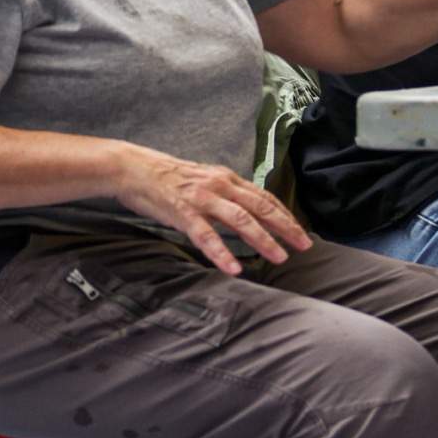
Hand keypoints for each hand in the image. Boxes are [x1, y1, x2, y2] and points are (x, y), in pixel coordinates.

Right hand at [115, 147, 310, 275]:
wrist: (134, 168)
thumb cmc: (169, 178)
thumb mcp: (205, 180)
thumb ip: (227, 194)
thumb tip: (249, 210)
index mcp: (228, 179)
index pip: (265, 197)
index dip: (286, 215)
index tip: (302, 232)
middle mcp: (220, 186)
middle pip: (261, 208)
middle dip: (286, 228)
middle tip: (304, 246)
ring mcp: (202, 199)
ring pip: (241, 220)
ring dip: (263, 241)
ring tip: (279, 258)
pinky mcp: (183, 212)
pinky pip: (206, 236)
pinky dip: (222, 253)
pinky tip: (234, 268)